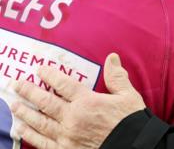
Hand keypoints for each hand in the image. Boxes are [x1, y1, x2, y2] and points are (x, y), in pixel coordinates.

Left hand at [11, 53, 145, 148]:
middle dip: (28, 91)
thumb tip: (112, 57)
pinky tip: (22, 129)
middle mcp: (73, 117)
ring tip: (14, 104)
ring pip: (40, 122)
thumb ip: (117, 77)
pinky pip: (43, 142)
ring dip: (24, 112)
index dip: (49, 75)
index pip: (63, 84)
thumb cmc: (131, 122)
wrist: (134, 146)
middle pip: (45, 102)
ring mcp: (67, 136)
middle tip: (16, 84)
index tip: (40, 69)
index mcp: (88, 101)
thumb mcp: (128, 96)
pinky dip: (30, 135)